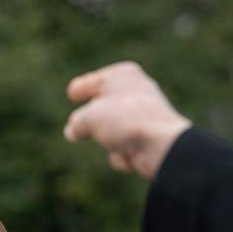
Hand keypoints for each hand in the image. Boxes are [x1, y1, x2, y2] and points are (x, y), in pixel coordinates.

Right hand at [63, 61, 190, 179]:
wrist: (160, 144)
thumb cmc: (125, 120)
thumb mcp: (88, 118)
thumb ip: (76, 123)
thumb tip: (73, 131)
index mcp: (123, 76)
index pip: (95, 80)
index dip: (82, 87)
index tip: (72, 94)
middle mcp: (136, 92)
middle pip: (104, 106)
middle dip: (93, 120)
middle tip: (78, 127)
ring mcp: (144, 116)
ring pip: (112, 130)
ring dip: (108, 142)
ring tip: (114, 143)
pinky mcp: (149, 139)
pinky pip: (124, 147)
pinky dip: (122, 154)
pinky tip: (129, 155)